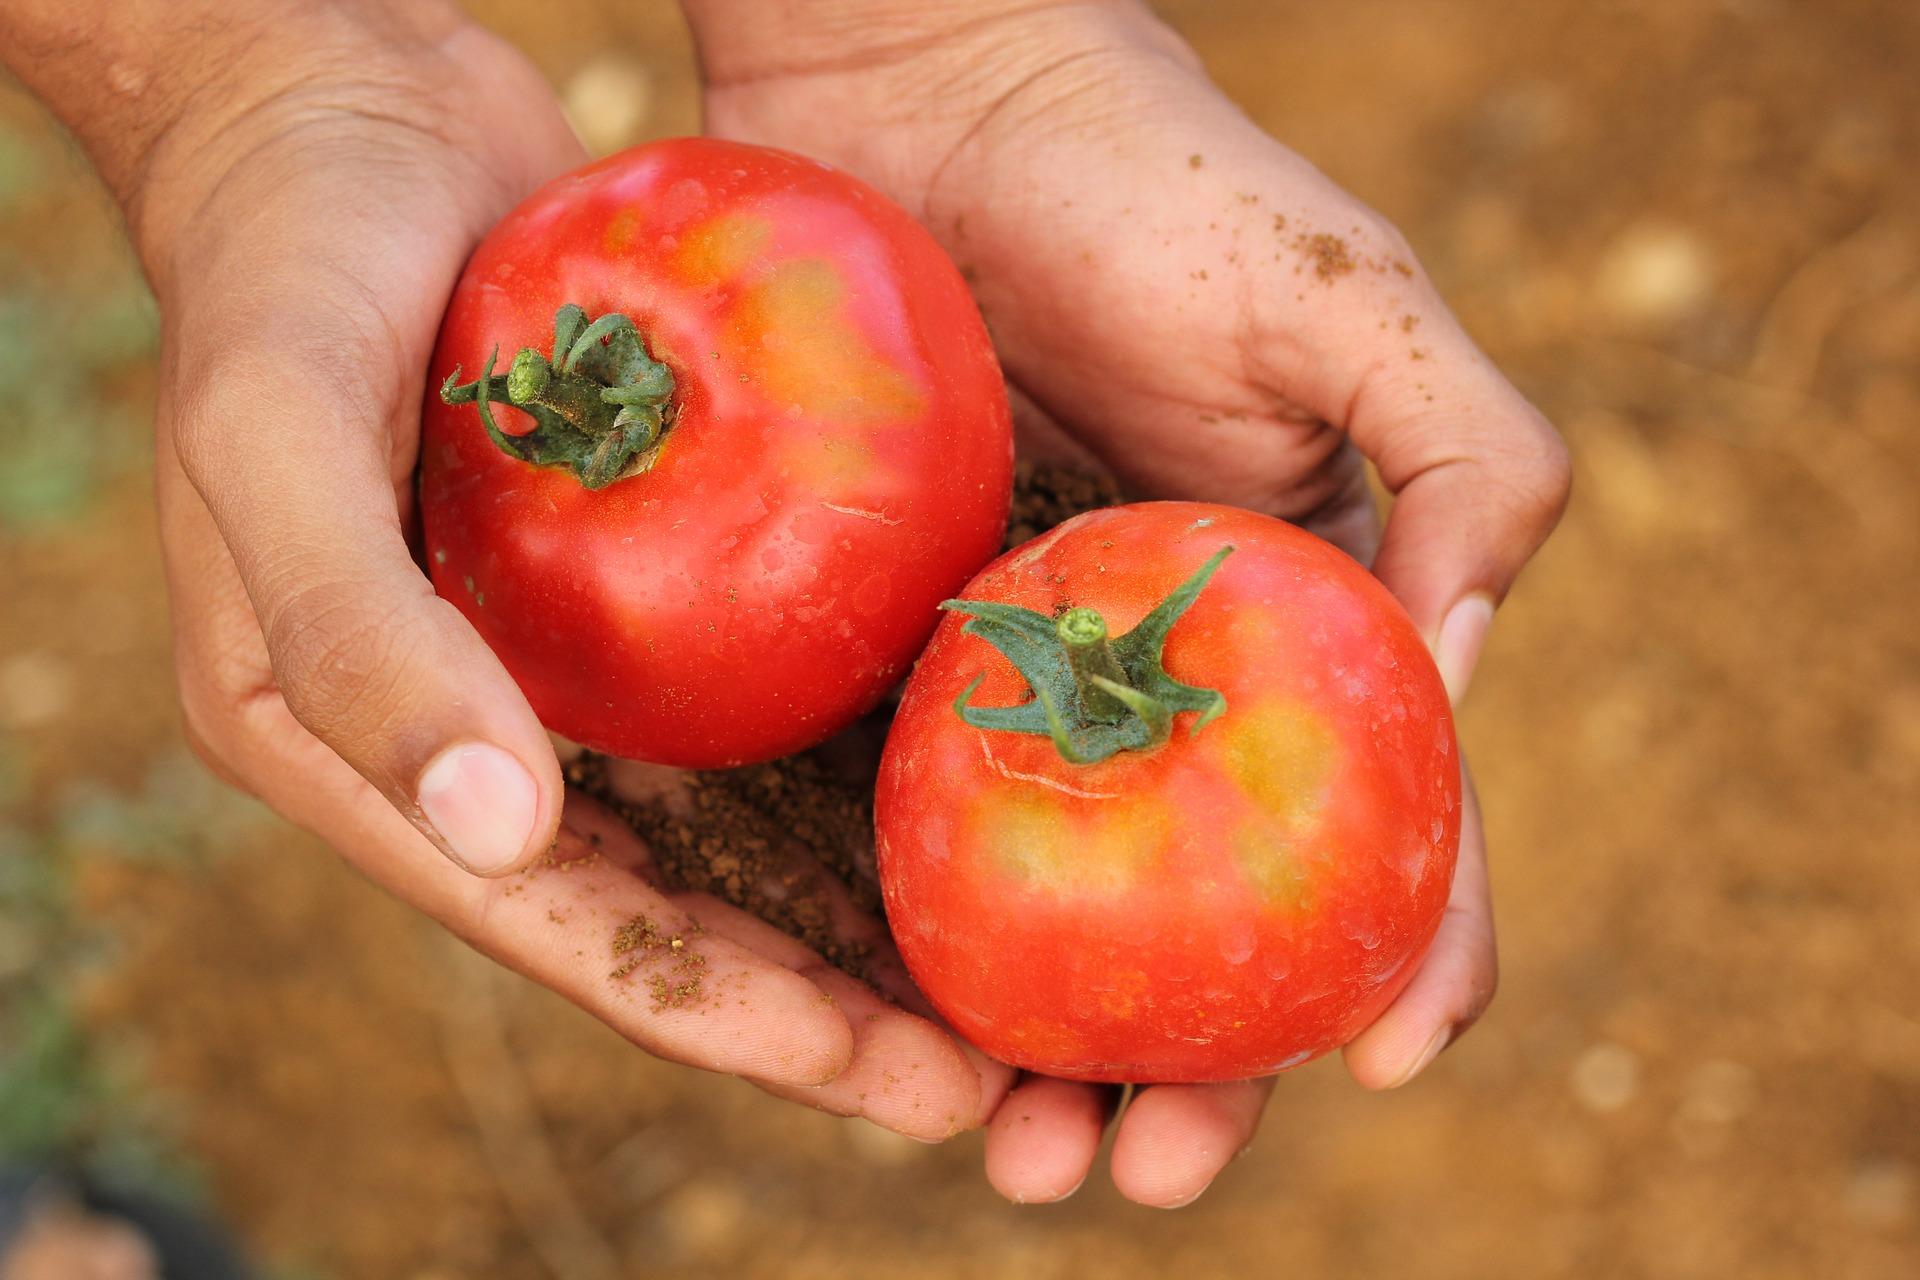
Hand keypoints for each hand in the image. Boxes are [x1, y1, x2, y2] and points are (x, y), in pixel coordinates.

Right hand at [1, 1, 999, 1136]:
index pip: (569, 930)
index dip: (732, 1018)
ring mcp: (550, 664)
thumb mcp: (277, 432)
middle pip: (670, 917)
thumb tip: (500, 838)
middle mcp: (464, 735)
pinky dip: (845, 766)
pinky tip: (967, 788)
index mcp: (358, 751)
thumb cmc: (282, 255)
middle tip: (989, 1077)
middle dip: (821, 1012)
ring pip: (726, 833)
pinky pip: (747, 703)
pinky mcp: (621, 584)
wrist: (334, 98)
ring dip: (856, 914)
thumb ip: (360, 639)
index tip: (889, 1080)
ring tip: (1002, 981)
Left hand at [691, 0, 1569, 1203]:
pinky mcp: (888, 661)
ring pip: (1060, 912)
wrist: (920, 99)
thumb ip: (1472, 465)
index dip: (1405, 951)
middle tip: (1148, 1171)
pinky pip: (911, 825)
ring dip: (1053, 1053)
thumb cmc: (1150, 181)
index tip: (1388, 1062)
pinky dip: (920, 942)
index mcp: (1304, 620)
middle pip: (1207, 910)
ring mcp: (1023, 684)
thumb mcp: (1352, 303)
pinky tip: (894, 1027)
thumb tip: (1464, 675)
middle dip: (1202, 1067)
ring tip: (1019, 1156)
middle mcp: (1168, 678)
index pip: (1381, 819)